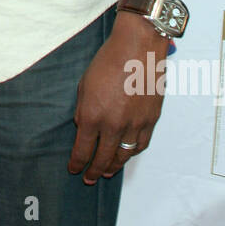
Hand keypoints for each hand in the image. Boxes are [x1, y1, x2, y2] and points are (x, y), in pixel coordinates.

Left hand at [68, 12, 167, 184]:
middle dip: (93, 171)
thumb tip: (84, 128)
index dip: (77, 164)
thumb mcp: (84, 85)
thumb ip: (83, 111)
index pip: (82, 150)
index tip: (74, 169)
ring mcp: (135, 124)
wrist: (138, 46)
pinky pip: (141, 144)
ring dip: (114, 166)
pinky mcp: (151, 119)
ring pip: (123, 155)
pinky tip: (126, 155)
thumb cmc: (108, 61)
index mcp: (93, 116)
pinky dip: (132, 153)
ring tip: (107, 171)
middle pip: (103, 158)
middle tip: (89, 178)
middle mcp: (114, 125)